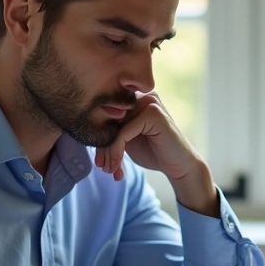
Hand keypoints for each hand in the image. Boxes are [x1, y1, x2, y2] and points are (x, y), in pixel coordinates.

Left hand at [93, 91, 218, 215]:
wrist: (179, 166)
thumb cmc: (154, 152)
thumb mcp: (127, 140)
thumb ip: (112, 130)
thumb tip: (85, 129)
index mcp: (134, 99)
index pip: (107, 114)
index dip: (99, 139)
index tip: (100, 161)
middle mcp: (141, 96)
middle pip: (108, 119)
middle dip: (102, 147)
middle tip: (103, 167)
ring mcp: (148, 101)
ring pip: (114, 127)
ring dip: (108, 152)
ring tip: (109, 170)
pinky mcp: (153, 113)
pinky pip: (123, 132)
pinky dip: (116, 151)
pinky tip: (117, 167)